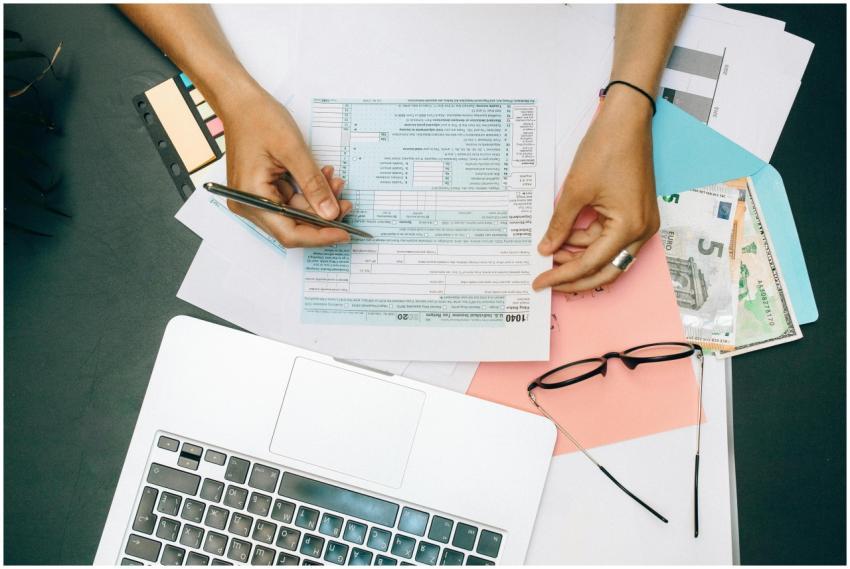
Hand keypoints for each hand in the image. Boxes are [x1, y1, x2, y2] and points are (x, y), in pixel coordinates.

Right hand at [218, 87, 352, 247]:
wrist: (241, 101)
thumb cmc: (258, 118)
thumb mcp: (293, 151)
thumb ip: (313, 185)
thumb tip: (330, 214)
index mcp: (250, 198)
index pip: (289, 233)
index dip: (319, 236)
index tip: (344, 233)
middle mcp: (249, 204)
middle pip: (292, 226)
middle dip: (322, 217)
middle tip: (346, 203)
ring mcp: (255, 198)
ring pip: (294, 213)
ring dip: (318, 201)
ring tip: (336, 182)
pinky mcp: (262, 190)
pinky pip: (290, 200)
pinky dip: (308, 192)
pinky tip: (322, 178)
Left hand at [533, 87, 659, 291]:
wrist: (625, 120)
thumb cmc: (606, 149)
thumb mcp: (575, 191)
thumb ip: (560, 225)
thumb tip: (546, 250)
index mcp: (630, 227)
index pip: (591, 263)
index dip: (562, 276)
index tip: (540, 282)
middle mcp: (642, 230)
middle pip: (606, 270)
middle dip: (576, 278)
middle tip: (548, 281)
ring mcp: (642, 222)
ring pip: (608, 255)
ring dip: (580, 257)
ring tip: (551, 252)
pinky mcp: (636, 213)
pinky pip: (611, 237)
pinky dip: (588, 241)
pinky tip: (566, 238)